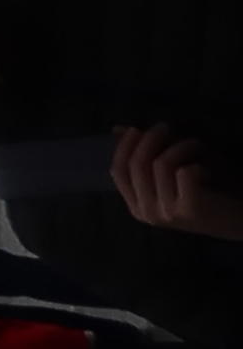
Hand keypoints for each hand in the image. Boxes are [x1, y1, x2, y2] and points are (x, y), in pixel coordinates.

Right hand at [114, 125, 242, 237]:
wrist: (237, 222)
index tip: (136, 129)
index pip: (118, 172)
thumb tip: (118, 130)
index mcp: (137, 206)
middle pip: (136, 165)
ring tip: (194, 144)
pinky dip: (194, 162)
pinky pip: (183, 173)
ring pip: (160, 165)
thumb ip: (144, 154)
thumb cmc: (204, 195)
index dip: (124, 146)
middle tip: (165, 127)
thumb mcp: (169, 174)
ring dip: (178, 147)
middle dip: (150, 139)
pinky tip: (203, 167)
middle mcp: (147, 212)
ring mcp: (167, 213)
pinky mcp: (189, 209)